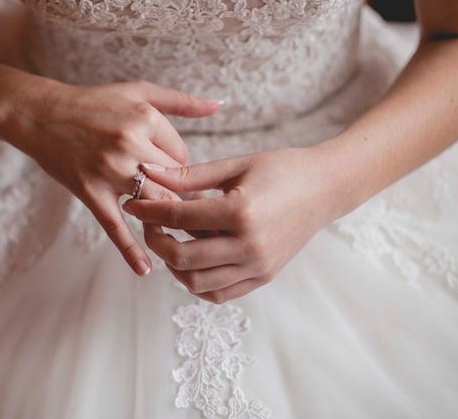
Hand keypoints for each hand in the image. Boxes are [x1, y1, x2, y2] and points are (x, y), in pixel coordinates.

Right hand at [0, 78, 221, 275]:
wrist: (40, 114)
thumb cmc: (92, 101)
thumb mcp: (138, 91)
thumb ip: (181, 101)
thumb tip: (219, 106)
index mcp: (146, 119)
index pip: (183, 156)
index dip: (182, 168)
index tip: (174, 175)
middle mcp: (130, 144)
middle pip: (175, 182)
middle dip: (183, 196)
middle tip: (197, 214)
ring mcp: (109, 171)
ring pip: (155, 203)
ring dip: (169, 219)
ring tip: (185, 235)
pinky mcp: (90, 192)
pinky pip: (114, 225)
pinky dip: (130, 249)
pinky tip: (145, 269)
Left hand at [122, 147, 344, 301]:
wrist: (326, 187)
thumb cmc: (282, 169)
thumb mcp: (235, 165)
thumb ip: (189, 175)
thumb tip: (149, 174)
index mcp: (241, 213)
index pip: (178, 218)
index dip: (148, 210)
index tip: (132, 202)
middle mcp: (249, 246)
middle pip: (181, 258)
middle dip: (155, 240)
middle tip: (149, 223)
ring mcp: (258, 266)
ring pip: (196, 283)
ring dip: (173, 265)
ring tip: (171, 240)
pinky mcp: (264, 277)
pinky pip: (219, 293)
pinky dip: (197, 281)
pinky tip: (192, 258)